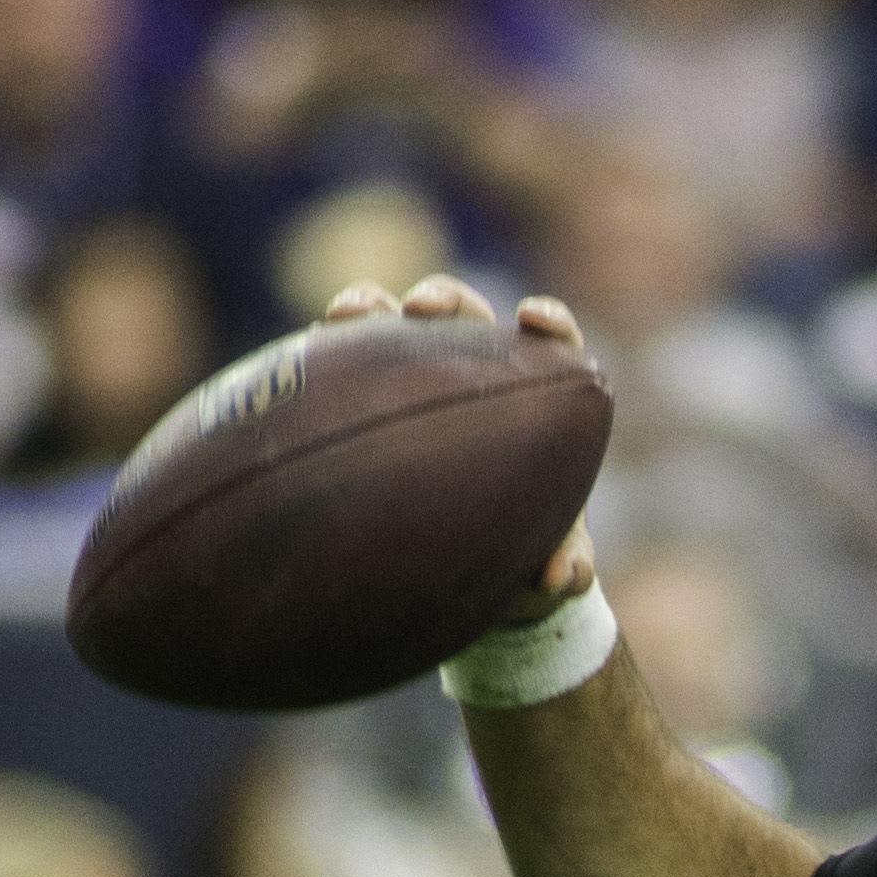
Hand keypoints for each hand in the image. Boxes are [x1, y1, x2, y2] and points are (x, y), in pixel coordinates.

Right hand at [324, 273, 596, 624]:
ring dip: (373, 307)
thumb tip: (556, 576)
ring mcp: (418, 378)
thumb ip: (568, 565)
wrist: (475, 565)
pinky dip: (328, 349)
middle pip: (464, 315)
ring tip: (348, 313)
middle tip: (423, 309)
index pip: (551, 342)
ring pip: (396, 325)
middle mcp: (477, 373)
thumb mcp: (553, 562)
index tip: (534, 319)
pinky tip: (307, 353)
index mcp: (536, 397)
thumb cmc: (527, 546)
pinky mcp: (368, 396)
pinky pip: (343, 362)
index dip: (548, 322)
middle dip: (444, 300)